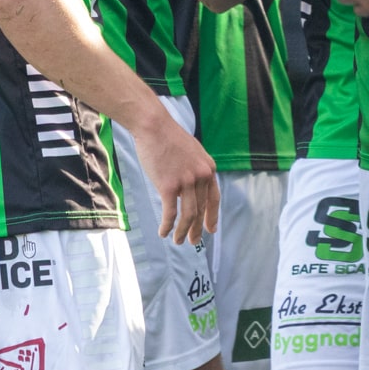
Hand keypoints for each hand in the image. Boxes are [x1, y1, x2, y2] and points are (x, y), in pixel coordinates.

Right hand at [128, 105, 219, 245]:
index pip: (214, 199)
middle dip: (196, 229)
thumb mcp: (192, 153)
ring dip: (183, 231)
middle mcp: (201, 176)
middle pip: (201, 210)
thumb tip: (190, 191)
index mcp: (208, 168)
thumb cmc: (169, 138)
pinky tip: (163, 233)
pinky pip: (170, 213)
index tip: (211, 230)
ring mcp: (186, 182)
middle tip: (193, 242)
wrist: (154, 127)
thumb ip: (195, 171)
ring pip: (188, 215)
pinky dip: (167, 226)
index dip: (212, 216)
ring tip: (178, 241)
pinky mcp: (169, 186)